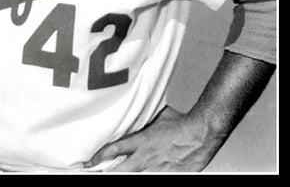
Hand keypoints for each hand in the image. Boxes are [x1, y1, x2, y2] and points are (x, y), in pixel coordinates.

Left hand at [85, 106, 218, 171]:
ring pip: (134, 178)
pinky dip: (145, 177)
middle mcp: (146, 157)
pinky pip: (154, 178)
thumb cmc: (181, 124)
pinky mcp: (169, 177)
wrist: (200, 134)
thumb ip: (145, 118)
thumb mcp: (158, 117)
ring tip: (112, 174)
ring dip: (124, 175)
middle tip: (93, 174)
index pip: (114, 149)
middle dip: (105, 173)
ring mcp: (157, 169)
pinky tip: (142, 175)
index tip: (89, 162)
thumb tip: (138, 111)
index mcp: (141, 141)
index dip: (99, 156)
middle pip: (119, 171)